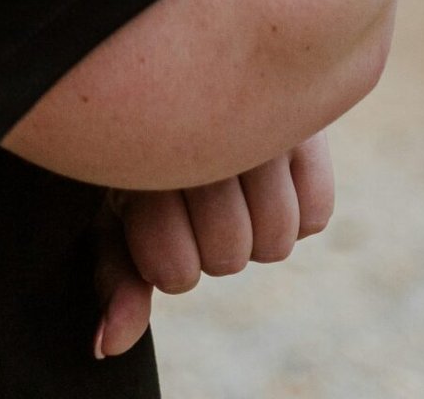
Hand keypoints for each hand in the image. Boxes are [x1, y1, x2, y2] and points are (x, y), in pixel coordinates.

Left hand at [92, 135, 335, 358]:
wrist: (185, 77)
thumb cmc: (144, 152)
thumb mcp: (116, 204)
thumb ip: (117, 275)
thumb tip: (106, 347)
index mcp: (136, 153)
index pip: (174, 272)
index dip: (166, 258)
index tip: (149, 207)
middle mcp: (200, 130)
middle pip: (229, 258)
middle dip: (211, 241)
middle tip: (191, 189)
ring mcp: (258, 121)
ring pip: (276, 243)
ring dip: (256, 225)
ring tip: (230, 179)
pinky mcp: (309, 120)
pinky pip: (316, 215)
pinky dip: (299, 205)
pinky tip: (268, 170)